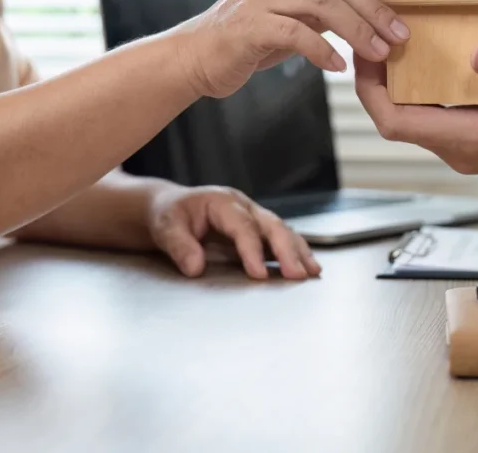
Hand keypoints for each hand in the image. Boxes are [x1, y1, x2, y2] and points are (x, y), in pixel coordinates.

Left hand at [148, 185, 321, 279]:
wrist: (171, 207)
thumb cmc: (170, 215)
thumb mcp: (166, 227)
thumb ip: (180, 246)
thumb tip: (196, 267)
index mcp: (222, 202)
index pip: (243, 226)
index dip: (252, 250)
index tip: (259, 274)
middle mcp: (244, 206)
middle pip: (272, 225)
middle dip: (287, 250)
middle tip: (297, 274)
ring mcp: (253, 216)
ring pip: (282, 230)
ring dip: (298, 251)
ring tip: (311, 271)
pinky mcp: (258, 229)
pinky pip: (281, 238)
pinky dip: (296, 251)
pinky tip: (307, 266)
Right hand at [173, 0, 410, 97]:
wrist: (194, 58)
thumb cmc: (247, 41)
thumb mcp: (290, 20)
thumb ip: (321, 11)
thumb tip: (364, 10)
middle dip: (374, 8)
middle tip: (401, 34)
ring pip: (321, 4)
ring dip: (357, 29)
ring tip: (380, 52)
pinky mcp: (249, 27)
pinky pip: (294, 34)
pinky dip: (321, 50)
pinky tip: (338, 67)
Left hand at [355, 46, 477, 206]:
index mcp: (471, 140)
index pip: (394, 122)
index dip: (369, 88)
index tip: (364, 49)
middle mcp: (461, 147)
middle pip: (396, 116)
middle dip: (377, 77)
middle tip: (374, 29)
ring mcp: (469, 143)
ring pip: (414, 114)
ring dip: (399, 79)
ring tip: (397, 34)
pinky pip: (435, 111)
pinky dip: (423, 83)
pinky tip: (433, 53)